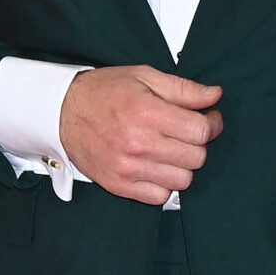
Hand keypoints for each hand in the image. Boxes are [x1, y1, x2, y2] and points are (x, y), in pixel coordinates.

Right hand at [59, 65, 223, 204]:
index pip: (200, 131)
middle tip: (188, 134)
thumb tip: (214, 96)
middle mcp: (138, 143)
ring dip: (182, 166)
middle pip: (196, 157)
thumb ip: (183, 89)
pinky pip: (159, 197)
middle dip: (198, 144)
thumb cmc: (103, 93)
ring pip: (182, 181)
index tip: (208, 120)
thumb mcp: (144, 77)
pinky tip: (156, 166)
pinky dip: (164, 184)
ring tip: (171, 151)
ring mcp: (127, 168)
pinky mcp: (118, 185)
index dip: (212, 125)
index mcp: (146, 112)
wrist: (61, 113)